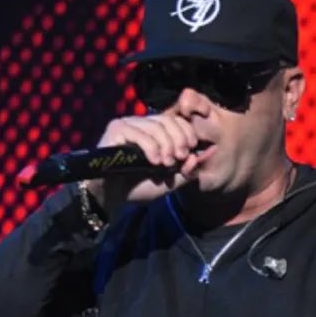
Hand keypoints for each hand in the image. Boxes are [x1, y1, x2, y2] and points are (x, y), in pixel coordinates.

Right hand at [84, 111, 202, 209]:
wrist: (112, 197)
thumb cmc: (139, 187)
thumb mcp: (170, 181)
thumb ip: (188, 170)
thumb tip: (203, 155)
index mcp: (154, 131)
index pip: (176, 119)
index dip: (187, 131)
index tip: (190, 150)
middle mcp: (141, 124)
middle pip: (168, 120)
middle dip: (179, 139)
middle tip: (180, 158)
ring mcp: (127, 124)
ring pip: (155, 126)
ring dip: (166, 145)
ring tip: (166, 163)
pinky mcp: (115, 130)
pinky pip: (138, 133)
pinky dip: (150, 147)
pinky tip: (154, 162)